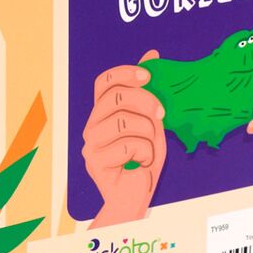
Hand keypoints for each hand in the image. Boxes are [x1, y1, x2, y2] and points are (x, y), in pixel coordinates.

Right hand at [82, 51, 166, 227]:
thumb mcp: (152, 121)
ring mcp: (90, 143)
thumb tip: (152, 54)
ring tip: (149, 149)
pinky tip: (142, 163)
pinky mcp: (94, 161)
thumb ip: (149, 92)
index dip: (125, 72)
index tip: (148, 76)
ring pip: (123, 121)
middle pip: (115, 97)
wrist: (137, 197)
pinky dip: (145, 153)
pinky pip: (128, 145)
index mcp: (103, 113)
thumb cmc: (144, 160)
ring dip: (147, 134)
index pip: (104, 82)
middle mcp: (92, 125)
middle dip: (146, 101)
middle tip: (162, 114)